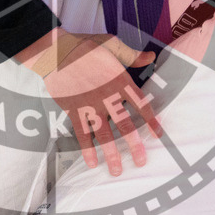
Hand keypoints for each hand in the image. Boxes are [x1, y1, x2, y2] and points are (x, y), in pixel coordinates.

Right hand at [21, 30, 161, 175]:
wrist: (55, 51)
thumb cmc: (84, 46)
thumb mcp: (112, 44)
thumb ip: (132, 55)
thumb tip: (151, 57)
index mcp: (119, 80)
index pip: (140, 104)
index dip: (151, 120)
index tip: (158, 134)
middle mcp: (107, 97)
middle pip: (125, 125)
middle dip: (134, 145)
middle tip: (141, 161)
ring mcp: (89, 106)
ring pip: (103, 135)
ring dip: (111, 154)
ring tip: (117, 171)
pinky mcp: (73, 110)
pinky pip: (81, 134)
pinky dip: (86, 149)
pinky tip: (91, 163)